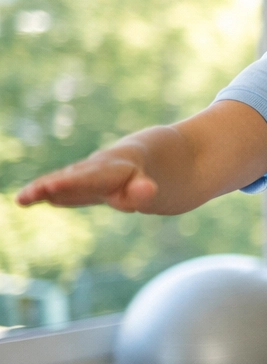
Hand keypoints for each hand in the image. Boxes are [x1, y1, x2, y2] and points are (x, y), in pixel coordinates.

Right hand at [15, 152, 159, 211]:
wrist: (129, 163)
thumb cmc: (137, 180)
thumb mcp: (145, 187)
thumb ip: (143, 191)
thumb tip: (147, 189)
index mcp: (107, 170)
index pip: (87, 179)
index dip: (70, 183)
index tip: (52, 187)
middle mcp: (87, 170)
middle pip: (67, 178)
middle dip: (49, 185)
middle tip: (27, 195)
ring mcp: (76, 176)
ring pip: (56, 181)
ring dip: (39, 190)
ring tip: (21, 199)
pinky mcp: (69, 185)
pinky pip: (54, 189)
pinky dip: (40, 193)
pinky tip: (24, 200)